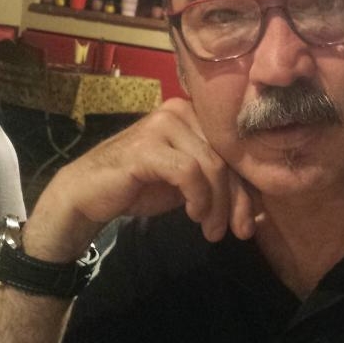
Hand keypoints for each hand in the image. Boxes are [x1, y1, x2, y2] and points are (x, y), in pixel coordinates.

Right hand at [25, 99, 256, 261]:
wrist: (88, 194)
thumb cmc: (140, 186)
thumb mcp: (187, 183)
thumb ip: (216, 182)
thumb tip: (255, 205)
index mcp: (194, 115)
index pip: (231, 151)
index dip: (245, 187)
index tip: (248, 223)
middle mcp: (181, 111)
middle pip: (225, 157)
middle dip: (236, 199)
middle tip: (238, 231)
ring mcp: (163, 124)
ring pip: (211, 165)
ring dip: (217, 204)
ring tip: (212, 230)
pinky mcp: (147, 145)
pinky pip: (189, 171)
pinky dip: (198, 197)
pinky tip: (194, 215)